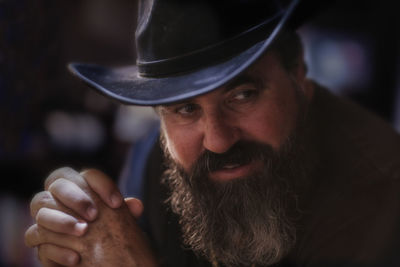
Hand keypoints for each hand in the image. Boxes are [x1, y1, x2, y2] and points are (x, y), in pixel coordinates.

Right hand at [25, 167, 156, 265]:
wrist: (96, 255)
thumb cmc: (108, 231)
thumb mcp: (120, 221)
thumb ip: (126, 211)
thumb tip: (136, 205)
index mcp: (80, 185)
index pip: (87, 175)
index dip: (102, 185)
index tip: (117, 203)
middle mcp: (57, 196)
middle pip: (57, 184)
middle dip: (76, 198)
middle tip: (94, 215)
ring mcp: (44, 216)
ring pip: (41, 208)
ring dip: (62, 221)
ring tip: (83, 232)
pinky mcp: (38, 240)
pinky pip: (34, 237)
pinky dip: (56, 248)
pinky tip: (76, 258)